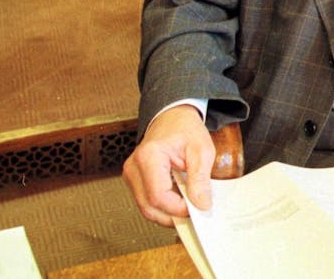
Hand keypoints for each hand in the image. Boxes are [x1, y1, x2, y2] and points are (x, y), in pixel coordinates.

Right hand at [122, 104, 214, 226]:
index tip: (197, 208)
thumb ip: (200, 178)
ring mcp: (131, 175)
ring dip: (168, 213)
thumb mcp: (202, 150)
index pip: (158, 196)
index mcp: (148, 156)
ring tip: (188, 205)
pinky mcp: (134, 180)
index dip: (178, 208)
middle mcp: (133, 167)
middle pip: (149, 207)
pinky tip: (178, 200)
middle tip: (194, 213)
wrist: (173, 118)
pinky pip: (146, 202)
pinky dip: (163, 207)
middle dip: (173, 216)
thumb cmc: (185, 129)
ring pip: (146, 208)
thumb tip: (201, 204)